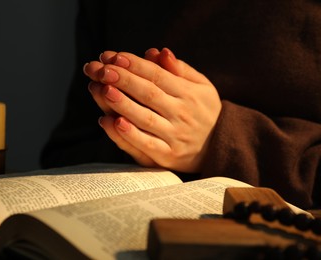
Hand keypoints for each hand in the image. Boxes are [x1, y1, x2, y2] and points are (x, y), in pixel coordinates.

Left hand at [83, 49, 221, 172]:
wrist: (220, 146)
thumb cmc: (204, 110)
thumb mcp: (201, 86)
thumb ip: (180, 69)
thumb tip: (159, 52)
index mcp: (188, 93)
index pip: (157, 75)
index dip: (136, 65)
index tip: (115, 57)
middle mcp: (181, 113)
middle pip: (148, 93)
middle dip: (123, 79)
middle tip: (100, 69)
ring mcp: (174, 136)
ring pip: (144, 118)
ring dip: (122, 103)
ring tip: (102, 89)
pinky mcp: (167, 155)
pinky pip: (146, 144)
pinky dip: (129, 135)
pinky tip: (112, 122)